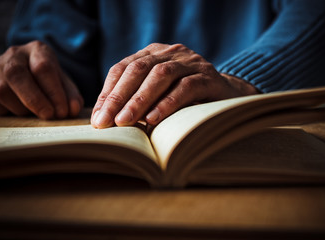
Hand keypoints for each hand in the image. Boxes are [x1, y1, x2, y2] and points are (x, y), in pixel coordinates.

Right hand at [0, 40, 83, 118]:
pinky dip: (8, 112)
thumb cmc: (46, 81)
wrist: (22, 76)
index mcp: (37, 50)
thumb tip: (73, 108)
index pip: (43, 67)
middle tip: (49, 116)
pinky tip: (19, 112)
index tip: (63, 112)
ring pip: (2, 90)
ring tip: (34, 114)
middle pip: (17, 75)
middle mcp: (14, 55)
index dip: (54, 92)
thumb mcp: (61, 83)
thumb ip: (70, 95)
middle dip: (35, 100)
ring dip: (22, 109)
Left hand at [91, 43, 258, 127]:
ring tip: (125, 122)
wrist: (227, 95)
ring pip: (161, 75)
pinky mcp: (209, 76)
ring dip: (140, 100)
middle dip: (119, 97)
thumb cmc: (185, 99)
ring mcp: (191, 62)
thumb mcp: (158, 95)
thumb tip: (104, 118)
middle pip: (139, 70)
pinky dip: (168, 103)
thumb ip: (136, 99)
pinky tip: (154, 119)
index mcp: (154, 53)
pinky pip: (186, 87)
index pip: (124, 68)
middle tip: (106, 122)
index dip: (109, 92)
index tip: (98, 117)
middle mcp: (171, 52)